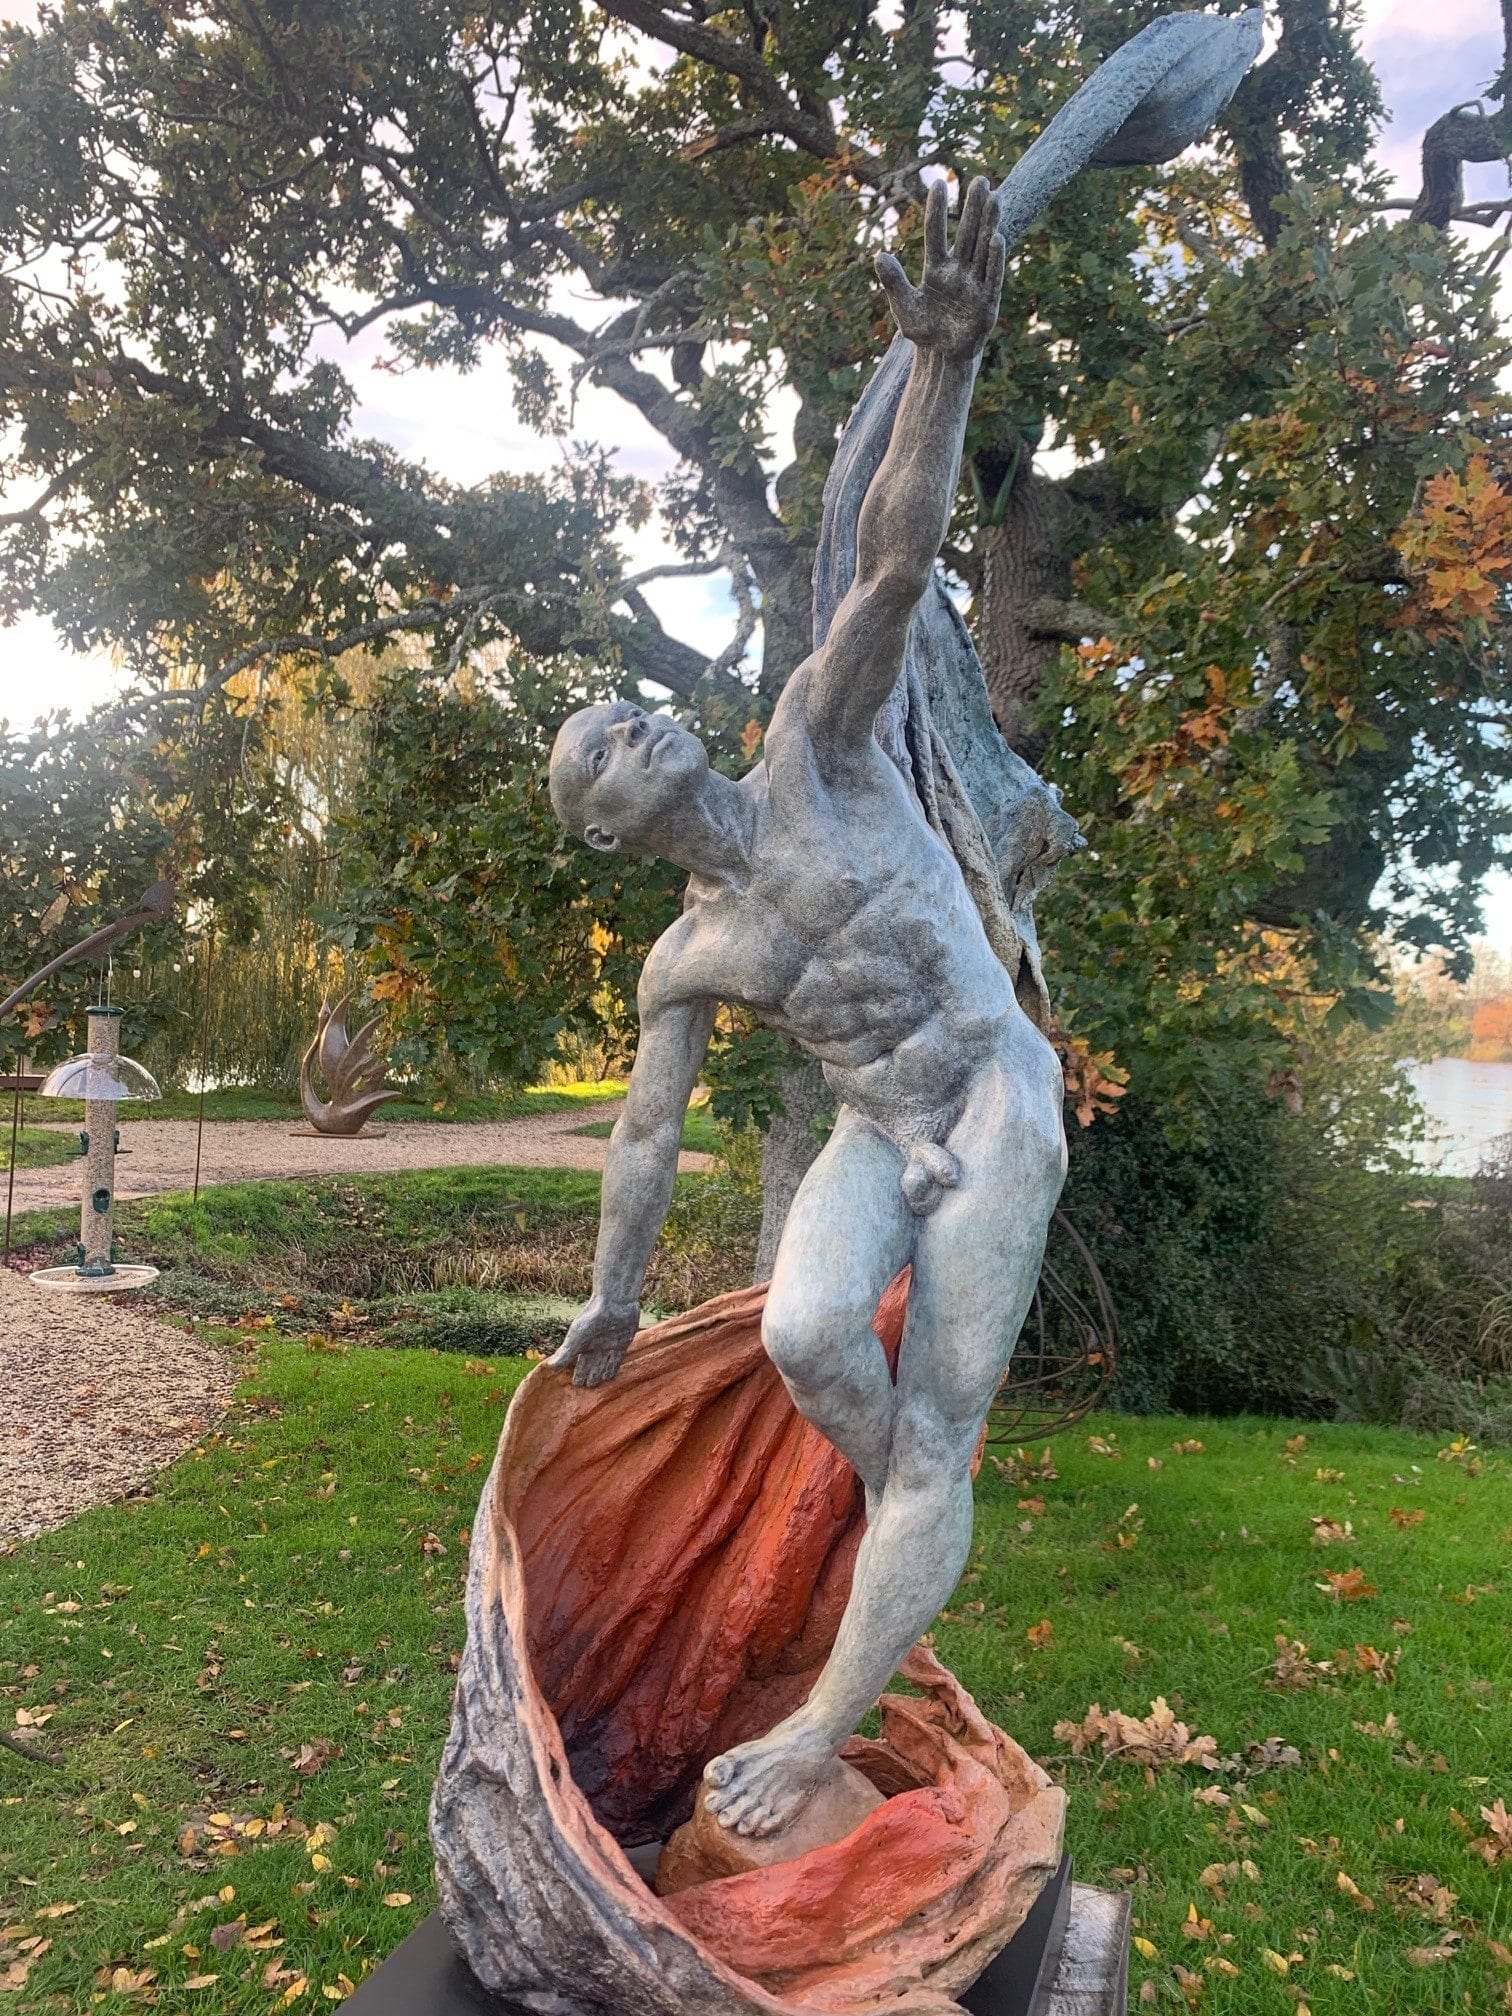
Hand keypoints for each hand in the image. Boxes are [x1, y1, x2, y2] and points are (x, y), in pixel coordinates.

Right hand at [548, 1295, 640, 1387]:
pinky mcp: (622, 1342)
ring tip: (596, 1384)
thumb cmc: (592, 1319)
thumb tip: (549, 1367)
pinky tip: (610, 1377)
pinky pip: (616, 1358)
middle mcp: (595, 1345)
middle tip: (586, 1387)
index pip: (578, 1363)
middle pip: (591, 1364)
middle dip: (588, 1374)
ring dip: (599, 1373)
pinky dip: (613, 1368)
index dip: (577, 1373)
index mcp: (583, 1344)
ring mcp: (609, 1344)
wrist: (614, 1303)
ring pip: (603, 1363)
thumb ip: (564, 1354)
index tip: (574, 1384)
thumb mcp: (576, 1338)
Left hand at [874, 176, 1003, 362]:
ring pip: (982, 248)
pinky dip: (994, 259)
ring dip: (989, 224)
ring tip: (994, 197)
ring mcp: (975, 284)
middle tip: (979, 180)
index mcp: (936, 269)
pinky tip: (996, 238)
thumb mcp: (904, 306)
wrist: (940, 357)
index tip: (937, 183)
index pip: (936, 234)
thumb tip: (878, 255)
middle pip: (966, 234)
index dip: (937, 210)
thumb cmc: (922, 330)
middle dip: (973, 208)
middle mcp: (958, 271)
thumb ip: (893, 282)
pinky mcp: (988, 303)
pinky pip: (992, 277)